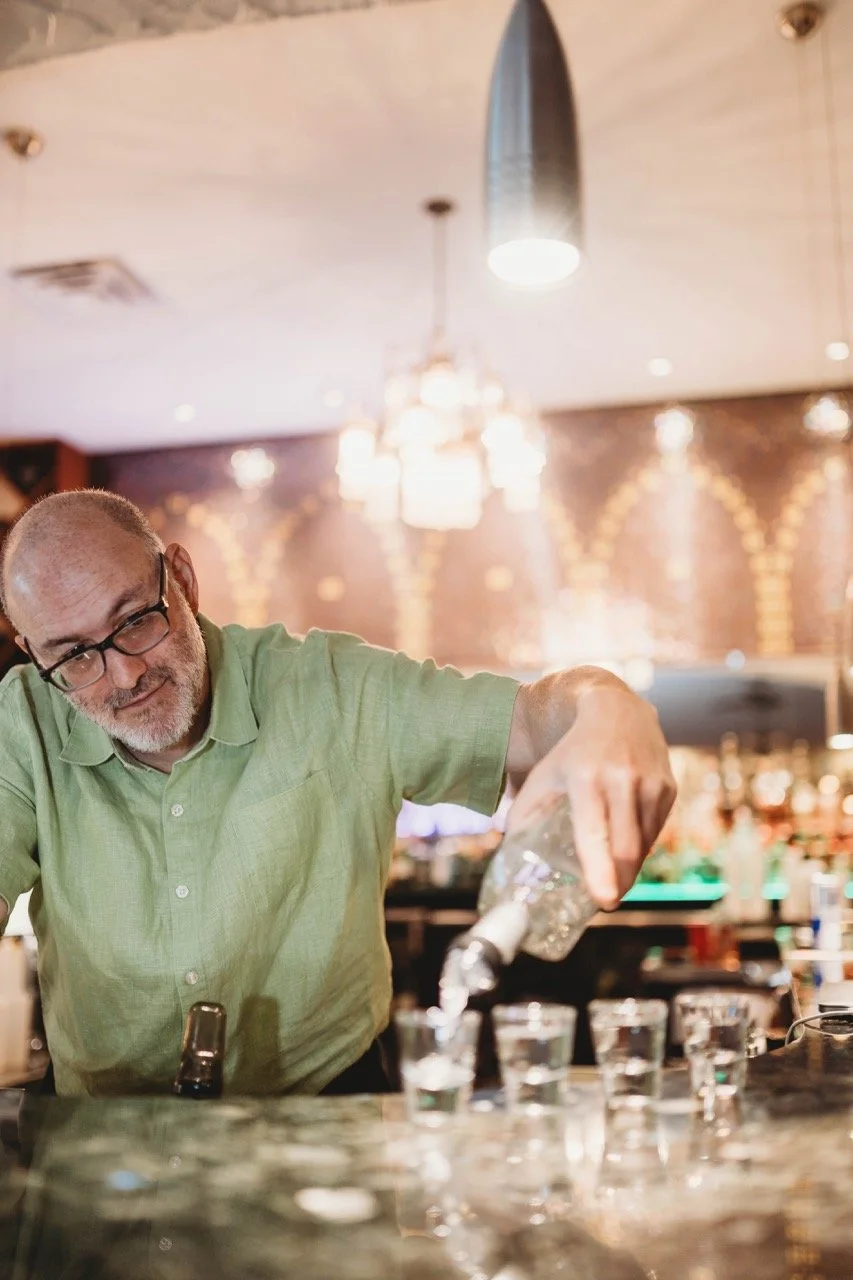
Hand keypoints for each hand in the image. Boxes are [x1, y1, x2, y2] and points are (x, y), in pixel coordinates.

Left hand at [507, 686, 675, 909]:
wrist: (617, 711)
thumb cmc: (573, 751)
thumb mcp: (544, 775)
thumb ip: (526, 813)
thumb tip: (509, 854)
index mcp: (585, 778)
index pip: (595, 831)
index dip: (600, 868)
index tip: (604, 899)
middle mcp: (622, 779)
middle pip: (626, 849)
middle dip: (617, 882)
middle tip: (604, 901)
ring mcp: (651, 783)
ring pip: (643, 846)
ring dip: (629, 867)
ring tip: (612, 873)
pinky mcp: (669, 788)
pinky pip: (655, 832)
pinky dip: (641, 847)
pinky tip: (626, 844)